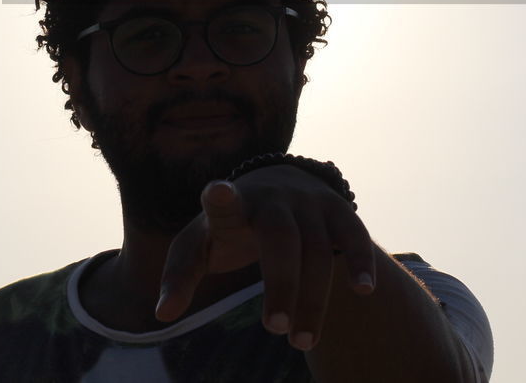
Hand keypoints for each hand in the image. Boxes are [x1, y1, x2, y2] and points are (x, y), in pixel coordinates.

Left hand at [153, 165, 376, 350]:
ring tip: (303, 341)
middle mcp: (272, 198)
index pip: (223, 201)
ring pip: (316, 247)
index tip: (216, 191)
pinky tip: (364, 290)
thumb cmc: (230, 227)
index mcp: (232, 205)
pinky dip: (360, 261)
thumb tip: (161, 313)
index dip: (220, 197)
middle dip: (281, 282)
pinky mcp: (338, 210)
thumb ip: (180, 275)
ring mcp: (308, 202)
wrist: (279, 184)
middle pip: (279, 236)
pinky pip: (354, 235)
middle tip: (274, 329)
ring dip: (313, 296)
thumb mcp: (200, 244)